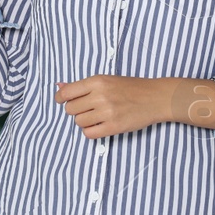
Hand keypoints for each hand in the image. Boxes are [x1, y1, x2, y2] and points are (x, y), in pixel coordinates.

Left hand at [53, 75, 170, 139]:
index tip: (62, 101)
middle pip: (71, 109)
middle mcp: (100, 96)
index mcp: (97, 81)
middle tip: (88, 108)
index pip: (66, 93)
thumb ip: (82, 85)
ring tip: (97, 116)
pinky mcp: (114, 127)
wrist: (154, 97)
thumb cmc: (130, 87)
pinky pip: (89, 134)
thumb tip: (59, 87)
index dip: (60, 98)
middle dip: (76, 110)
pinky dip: (91, 131)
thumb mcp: (106, 80)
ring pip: (79, 122)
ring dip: (84, 121)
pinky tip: (99, 125)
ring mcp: (107, 112)